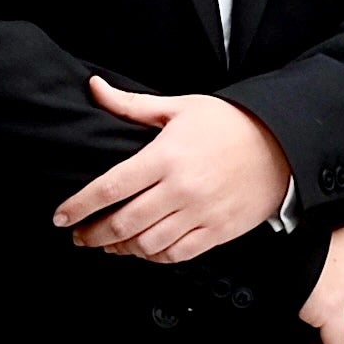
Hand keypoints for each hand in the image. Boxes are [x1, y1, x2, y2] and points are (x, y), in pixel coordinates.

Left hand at [54, 77, 292, 261]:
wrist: (282, 144)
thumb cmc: (230, 123)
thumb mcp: (180, 107)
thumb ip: (132, 105)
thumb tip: (95, 88)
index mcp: (166, 156)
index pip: (111, 187)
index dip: (81, 205)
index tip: (61, 217)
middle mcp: (181, 189)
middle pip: (124, 223)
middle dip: (94, 234)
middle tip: (79, 236)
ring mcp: (200, 214)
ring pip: (148, 244)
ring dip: (121, 248)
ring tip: (108, 244)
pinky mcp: (218, 231)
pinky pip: (177, 254)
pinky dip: (154, 256)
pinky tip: (143, 249)